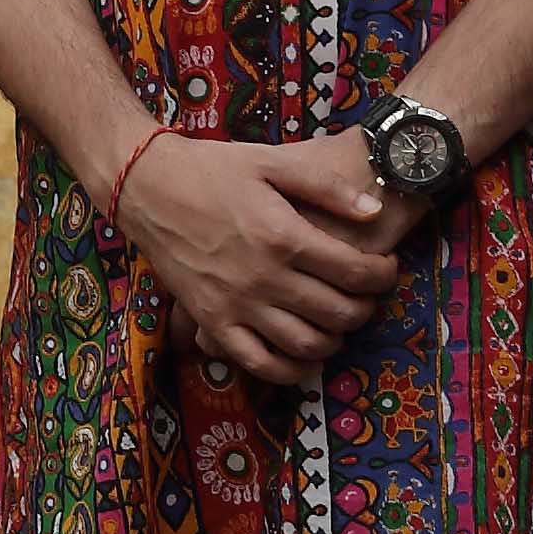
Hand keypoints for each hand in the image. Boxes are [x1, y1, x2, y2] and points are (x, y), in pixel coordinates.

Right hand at [113, 132, 406, 389]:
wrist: (147, 187)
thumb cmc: (213, 170)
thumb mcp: (274, 163)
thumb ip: (327, 187)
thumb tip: (374, 211)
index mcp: (285, 237)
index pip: (356, 273)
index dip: (383, 276)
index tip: (385, 269)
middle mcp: (264, 278)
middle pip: (339, 313)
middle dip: (366, 307)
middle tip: (365, 295)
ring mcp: (236, 305)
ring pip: (306, 345)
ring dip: (335, 339)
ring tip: (337, 321)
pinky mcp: (211, 322)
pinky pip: (258, 363)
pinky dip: (289, 370)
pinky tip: (303, 358)